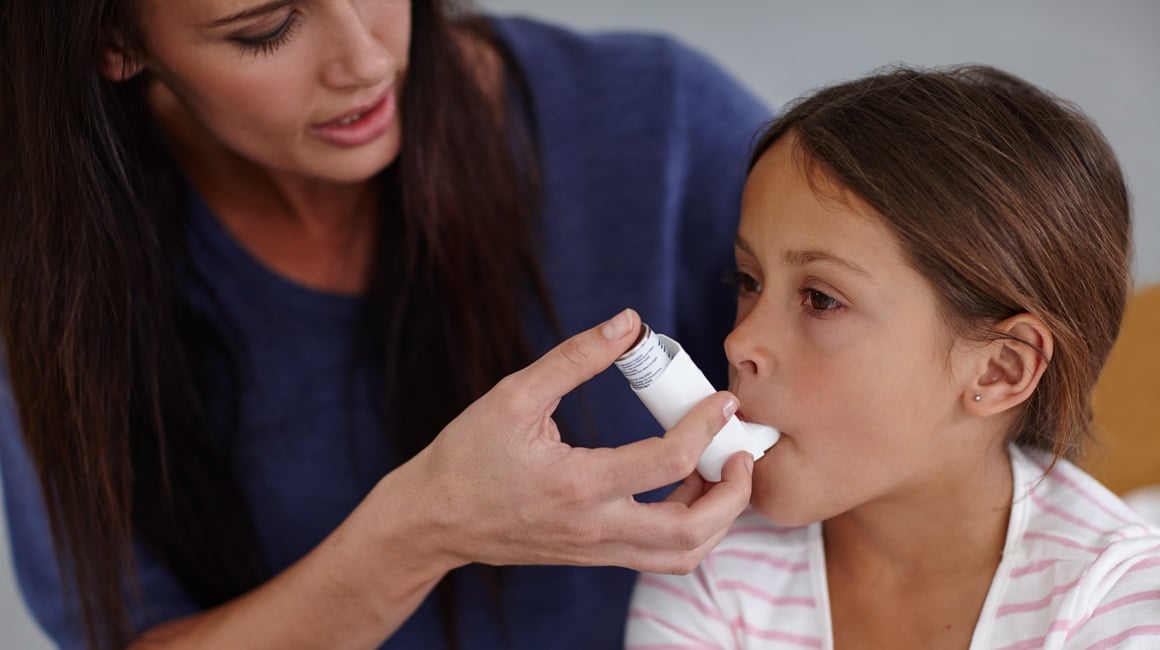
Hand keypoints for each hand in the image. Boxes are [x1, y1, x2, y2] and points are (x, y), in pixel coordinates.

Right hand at [390, 308, 752, 575]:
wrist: (433, 520)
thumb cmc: (468, 455)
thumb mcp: (514, 395)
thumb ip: (575, 358)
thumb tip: (629, 323)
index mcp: (578, 484)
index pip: (668, 460)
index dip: (706, 425)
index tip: (722, 400)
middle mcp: (594, 528)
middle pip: (692, 530)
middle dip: (733, 493)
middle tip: (740, 452)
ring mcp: (595, 550)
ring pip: (682, 555)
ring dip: (717, 519)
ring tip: (720, 474)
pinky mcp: (593, 556)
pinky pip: (658, 556)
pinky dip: (688, 529)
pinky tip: (682, 489)